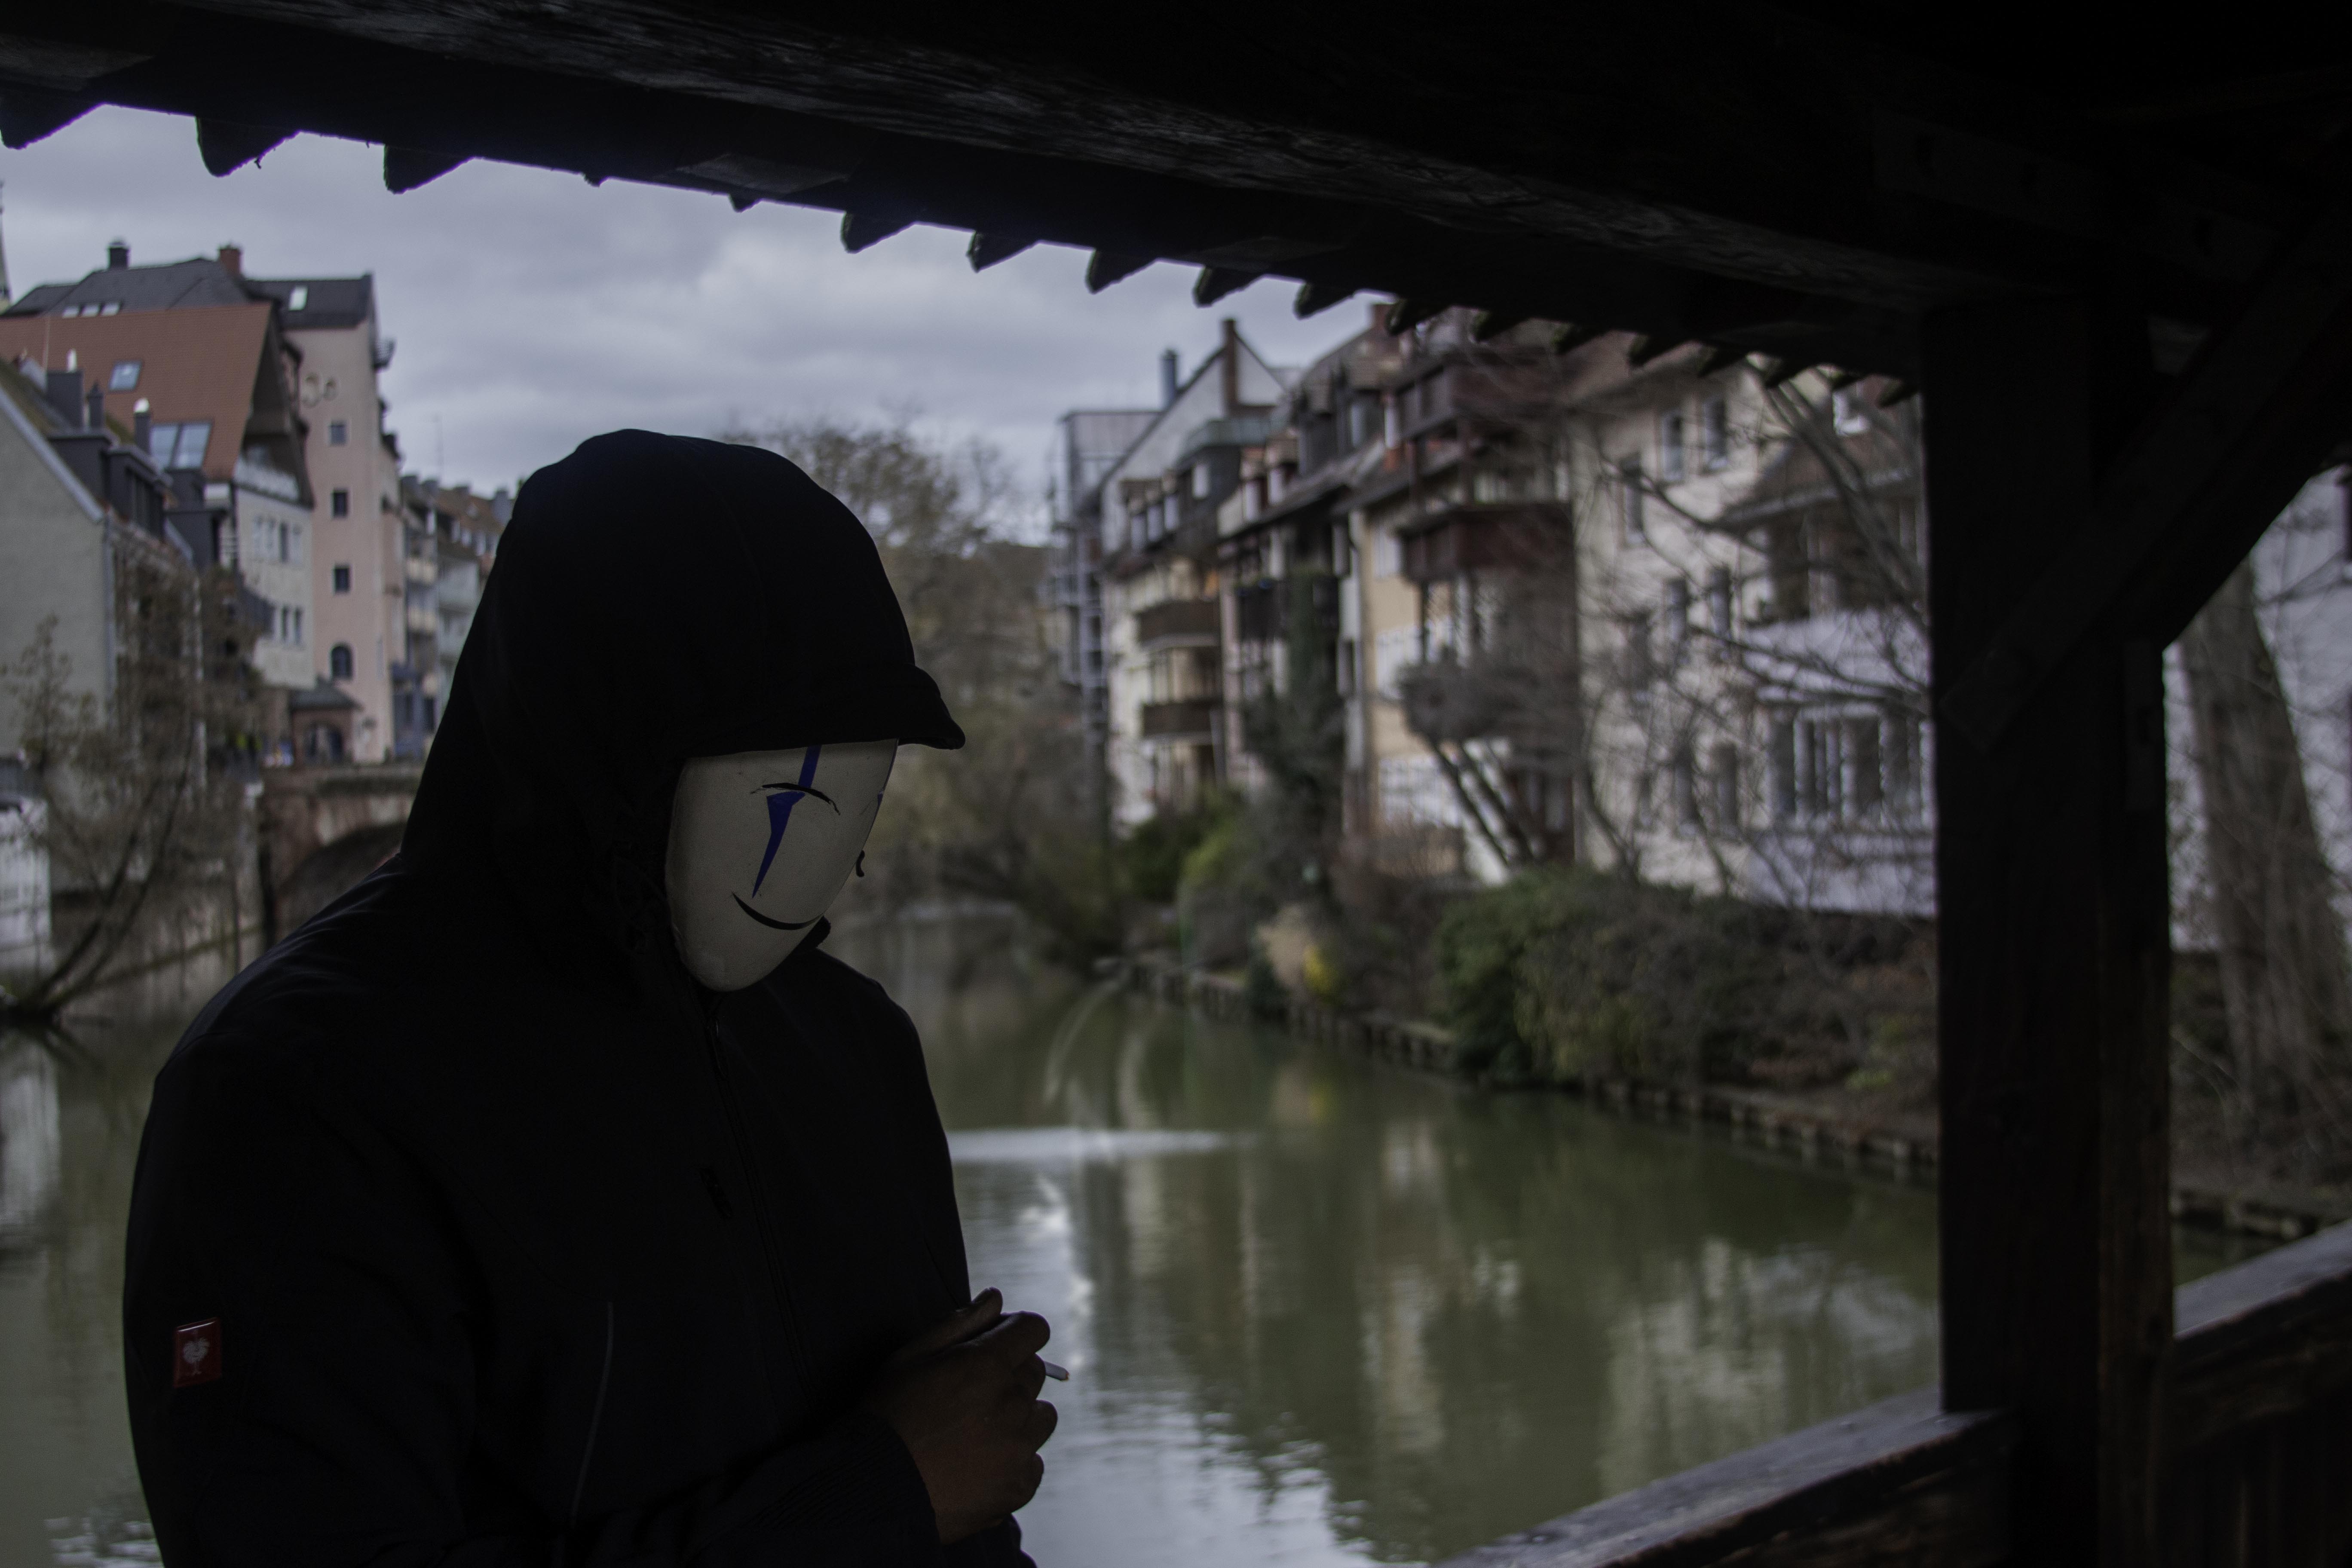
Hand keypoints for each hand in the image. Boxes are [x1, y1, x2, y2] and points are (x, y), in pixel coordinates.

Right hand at [862, 1288, 1058, 1543]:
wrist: (872, 1489)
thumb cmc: (887, 1415)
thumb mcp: (910, 1357)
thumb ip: (959, 1323)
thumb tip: (996, 1297)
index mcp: (987, 1365)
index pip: (1034, 1329)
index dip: (1015, 1332)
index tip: (997, 1344)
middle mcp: (1011, 1403)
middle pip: (1035, 1373)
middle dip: (1010, 1374)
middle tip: (971, 1395)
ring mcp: (1018, 1448)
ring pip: (1041, 1417)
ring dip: (1018, 1418)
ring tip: (977, 1433)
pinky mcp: (1019, 1486)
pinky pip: (1033, 1463)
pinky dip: (1013, 1462)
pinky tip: (979, 1465)